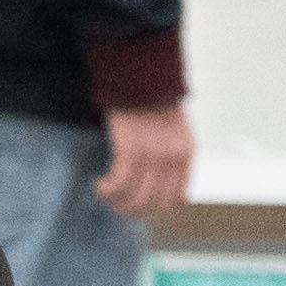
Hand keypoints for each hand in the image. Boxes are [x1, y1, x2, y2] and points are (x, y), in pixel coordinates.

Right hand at [98, 102, 193, 217]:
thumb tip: (174, 193)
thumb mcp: (177, 131)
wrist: (141, 75)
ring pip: (134, 198)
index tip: (138, 205)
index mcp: (186, 154)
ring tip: (106, 195)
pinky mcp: (130, 150)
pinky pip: (118, 184)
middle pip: (154, 204)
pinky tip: (100, 185)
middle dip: (134, 210)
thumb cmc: (154, 101)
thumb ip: (176, 159)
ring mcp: (152, 156)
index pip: (176, 198)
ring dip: (117, 203)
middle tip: (118, 205)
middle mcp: (172, 159)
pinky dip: (106, 190)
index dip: (155, 208)